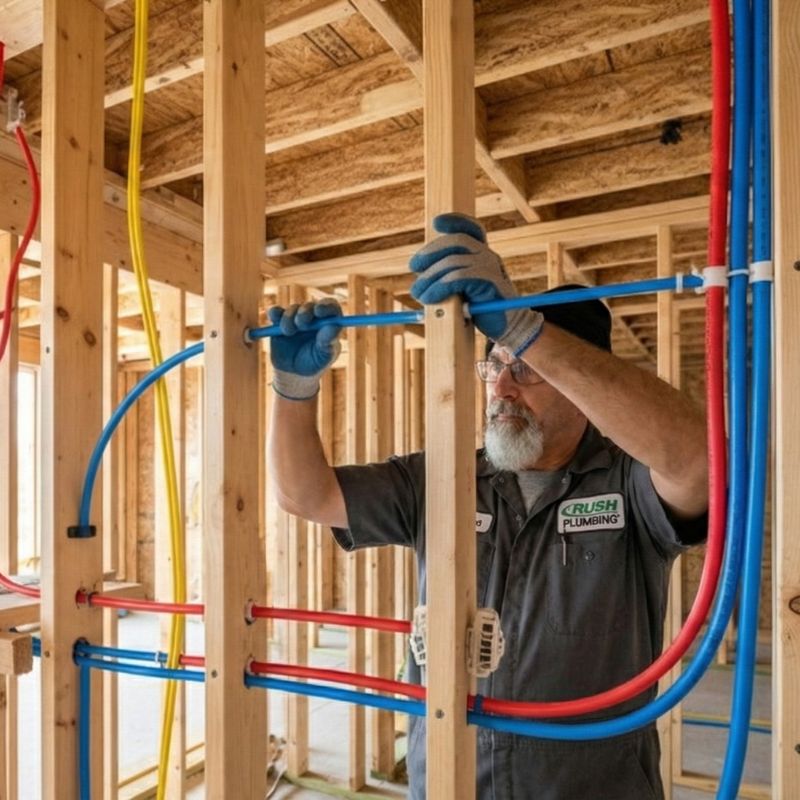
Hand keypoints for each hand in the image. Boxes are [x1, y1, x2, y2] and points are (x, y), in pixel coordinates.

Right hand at [268, 298, 342, 398]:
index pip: (331, 307)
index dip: (326, 306)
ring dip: (289, 318)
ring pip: (293, 309)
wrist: (294, 374)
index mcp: (327, 323)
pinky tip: (274, 319)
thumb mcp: (324, 356)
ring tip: (288, 332)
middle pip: (310, 306)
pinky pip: (276, 312)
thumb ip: (329, 341)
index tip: (319, 311)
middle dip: (305, 312)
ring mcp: (296, 318)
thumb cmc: (314, 364)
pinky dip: (275, 312)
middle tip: (301, 324)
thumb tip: (333, 327)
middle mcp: (313, 318)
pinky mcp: (279, 322)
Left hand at [409, 213, 542, 356]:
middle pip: (456, 241)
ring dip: (430, 277)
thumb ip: (448, 276)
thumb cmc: (482, 309)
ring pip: (452, 262)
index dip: (454, 221)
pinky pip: (459, 278)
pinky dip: (439, 287)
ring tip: (418, 293)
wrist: (508, 328)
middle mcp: (488, 256)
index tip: (436, 223)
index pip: (471, 228)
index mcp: (482, 254)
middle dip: (430, 252)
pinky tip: (430, 297)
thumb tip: (420, 274)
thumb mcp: (463, 289)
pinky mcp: (490, 283)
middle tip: (414, 267)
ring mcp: (491, 268)